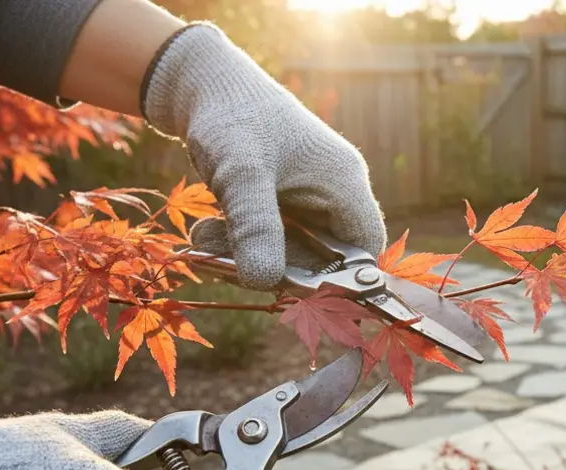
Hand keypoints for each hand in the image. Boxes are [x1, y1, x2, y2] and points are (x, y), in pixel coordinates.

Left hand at [141, 23, 386, 290]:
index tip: (293, 290)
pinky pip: (268, 237)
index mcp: (344, 184)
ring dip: (248, 256)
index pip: (366, 249)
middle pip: (324, 258)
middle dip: (276, 269)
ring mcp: (306, 197)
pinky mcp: (280, 199)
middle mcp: (333, 193)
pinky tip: (205, 234)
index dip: (342, 279)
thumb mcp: (241, 175)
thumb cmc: (231, 117)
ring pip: (289, 251)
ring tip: (205, 243)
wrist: (199, 83)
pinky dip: (238, 243)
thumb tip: (264, 284)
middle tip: (230, 267)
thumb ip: (254, 227)